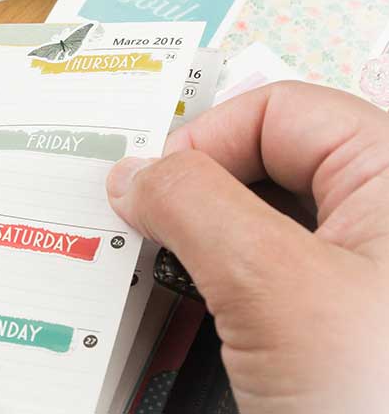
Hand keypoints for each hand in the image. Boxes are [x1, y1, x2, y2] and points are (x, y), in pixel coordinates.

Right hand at [107, 81, 388, 412]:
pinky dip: (215, 294)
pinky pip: (261, 287)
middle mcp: (383, 222)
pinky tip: (189, 320)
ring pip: (257, 231)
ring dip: (198, 251)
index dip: (203, 140)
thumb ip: (195, 207)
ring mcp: (359, 280)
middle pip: (265, 167)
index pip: (280, 113)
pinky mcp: (334, 330)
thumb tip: (134, 174)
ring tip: (155, 279)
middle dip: (193, 198)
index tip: (145, 193)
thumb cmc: (380, 398)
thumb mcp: (276, 287)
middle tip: (138, 233)